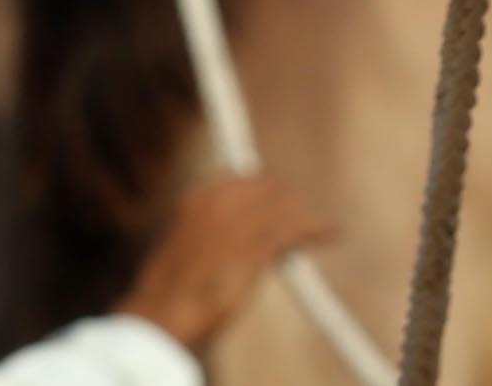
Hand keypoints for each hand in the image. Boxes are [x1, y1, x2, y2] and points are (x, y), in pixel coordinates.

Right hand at [117, 172, 335, 349]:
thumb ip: (205, 233)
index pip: (243, 178)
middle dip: (288, 199)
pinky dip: (315, 228)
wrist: (162, 312)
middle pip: (268, 187)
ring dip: (304, 213)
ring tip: (320, 226)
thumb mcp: (182, 247)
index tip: (278, 201)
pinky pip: (293, 230)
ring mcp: (238, 224)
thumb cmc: (168, 289)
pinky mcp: (254, 250)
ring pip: (284, 205)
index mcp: (198, 198)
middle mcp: (220, 203)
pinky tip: (329, 232)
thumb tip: (225, 240)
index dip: (265, 190)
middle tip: (301, 216)